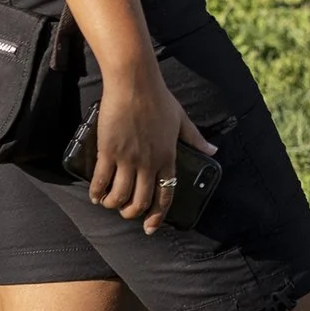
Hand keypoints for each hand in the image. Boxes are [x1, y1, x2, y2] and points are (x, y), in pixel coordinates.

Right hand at [90, 71, 216, 235]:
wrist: (134, 84)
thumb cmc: (158, 98)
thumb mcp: (182, 119)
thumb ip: (195, 138)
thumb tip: (213, 151)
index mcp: (167, 157)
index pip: (166, 194)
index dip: (158, 214)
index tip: (151, 226)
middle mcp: (148, 162)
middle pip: (141, 200)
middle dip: (133, 213)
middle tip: (127, 214)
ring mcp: (127, 158)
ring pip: (120, 195)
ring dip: (114, 205)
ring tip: (110, 204)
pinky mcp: (109, 151)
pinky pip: (102, 181)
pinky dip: (97, 193)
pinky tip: (96, 197)